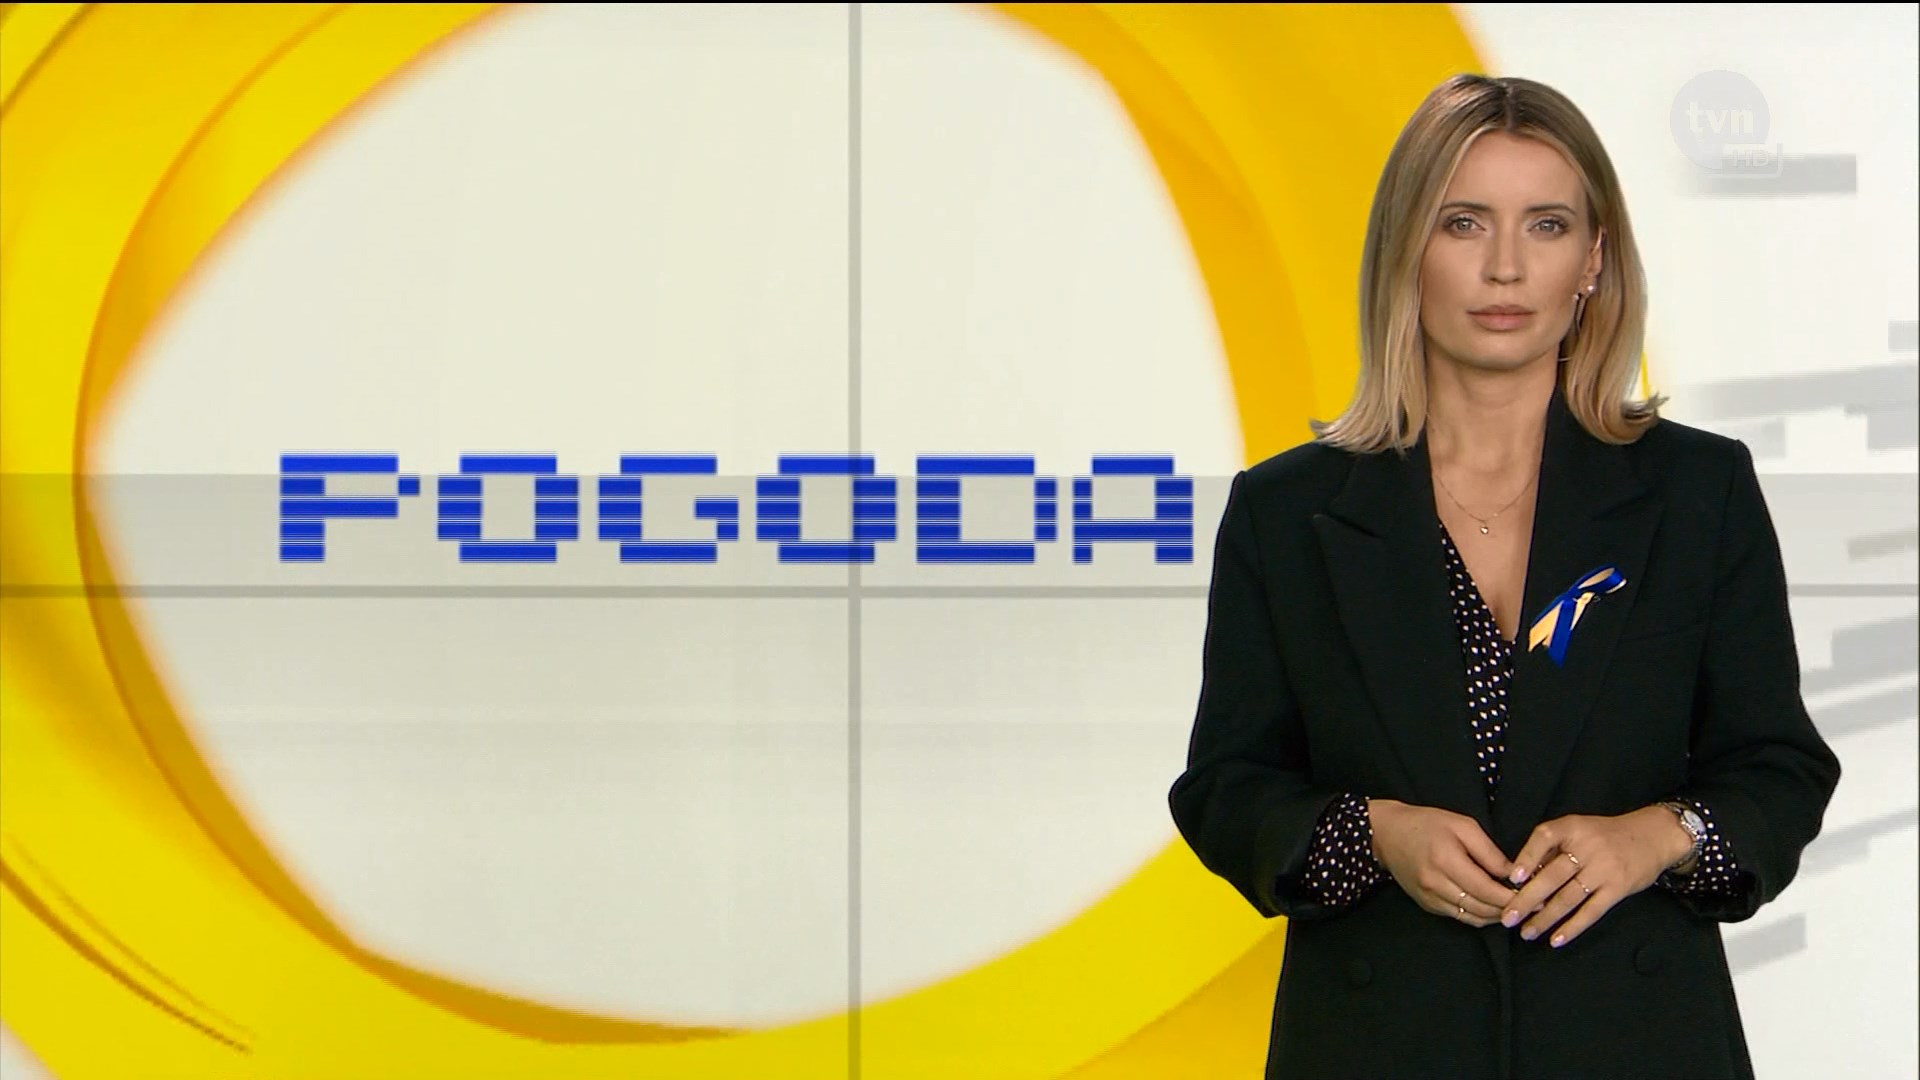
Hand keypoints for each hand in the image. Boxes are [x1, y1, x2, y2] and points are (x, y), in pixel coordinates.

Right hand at [1368, 798, 1517, 926]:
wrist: (1386, 834)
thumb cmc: (1427, 823)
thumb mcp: (1462, 825)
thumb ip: (1489, 852)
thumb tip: (1514, 875)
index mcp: (1447, 861)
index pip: (1487, 889)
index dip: (1513, 897)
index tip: (1535, 897)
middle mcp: (1436, 884)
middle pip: (1481, 908)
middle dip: (1508, 909)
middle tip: (1531, 905)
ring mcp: (1429, 898)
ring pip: (1471, 917)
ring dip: (1495, 916)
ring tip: (1514, 909)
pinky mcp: (1426, 904)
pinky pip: (1458, 916)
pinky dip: (1478, 915)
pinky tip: (1491, 908)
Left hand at [1499, 807, 1692, 947]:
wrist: (1652, 836)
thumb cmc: (1604, 836)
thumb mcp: (1578, 830)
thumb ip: (1553, 849)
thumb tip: (1522, 878)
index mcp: (1572, 827)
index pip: (1544, 837)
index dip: (1526, 858)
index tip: (1512, 879)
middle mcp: (1587, 846)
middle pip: (1552, 875)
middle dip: (1527, 900)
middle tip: (1508, 918)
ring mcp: (1604, 869)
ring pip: (1568, 897)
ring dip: (1545, 918)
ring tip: (1526, 932)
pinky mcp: (1618, 888)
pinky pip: (1591, 911)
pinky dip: (1573, 927)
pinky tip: (1556, 939)